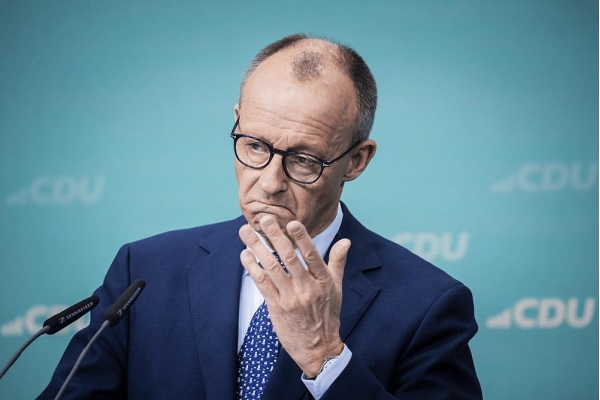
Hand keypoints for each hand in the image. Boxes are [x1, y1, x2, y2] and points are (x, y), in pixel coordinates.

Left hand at [239, 215, 350, 376]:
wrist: (318, 348)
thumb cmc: (328, 315)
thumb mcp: (336, 288)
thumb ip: (338, 262)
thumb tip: (346, 241)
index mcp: (323, 281)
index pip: (313, 255)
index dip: (302, 238)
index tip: (291, 223)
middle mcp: (307, 288)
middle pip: (289, 257)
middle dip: (274, 236)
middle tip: (263, 219)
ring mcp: (291, 298)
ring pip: (271, 268)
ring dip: (257, 247)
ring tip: (246, 232)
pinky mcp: (277, 308)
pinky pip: (262, 284)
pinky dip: (252, 268)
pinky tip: (245, 255)